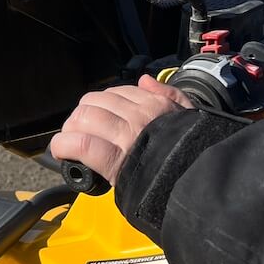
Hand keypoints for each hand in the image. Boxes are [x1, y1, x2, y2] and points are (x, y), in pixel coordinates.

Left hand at [51, 75, 193, 184]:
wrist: (201, 183)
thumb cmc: (193, 154)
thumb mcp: (190, 116)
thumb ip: (169, 96)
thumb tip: (145, 80)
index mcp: (154, 105)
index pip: (115, 93)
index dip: (100, 104)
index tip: (98, 117)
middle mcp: (138, 116)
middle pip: (92, 103)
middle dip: (80, 116)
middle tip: (79, 130)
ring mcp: (126, 136)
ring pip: (84, 119)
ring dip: (70, 130)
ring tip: (70, 142)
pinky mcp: (114, 160)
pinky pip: (81, 144)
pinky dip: (65, 147)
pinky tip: (62, 152)